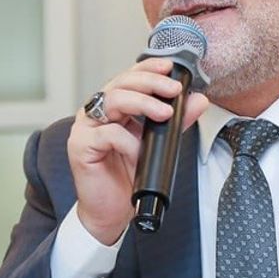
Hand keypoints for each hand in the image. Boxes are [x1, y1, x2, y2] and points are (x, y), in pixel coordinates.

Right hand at [67, 58, 209, 244]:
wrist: (111, 210)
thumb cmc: (128, 175)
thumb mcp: (158, 144)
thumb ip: (176, 121)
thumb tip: (198, 100)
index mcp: (113, 107)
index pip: (129, 78)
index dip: (147, 68)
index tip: (169, 67)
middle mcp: (96, 113)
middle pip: (121, 84)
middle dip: (150, 83)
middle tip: (174, 90)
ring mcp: (85, 127)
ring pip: (113, 101)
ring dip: (143, 103)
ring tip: (165, 114)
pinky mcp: (80, 146)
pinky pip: (107, 134)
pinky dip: (128, 141)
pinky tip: (138, 152)